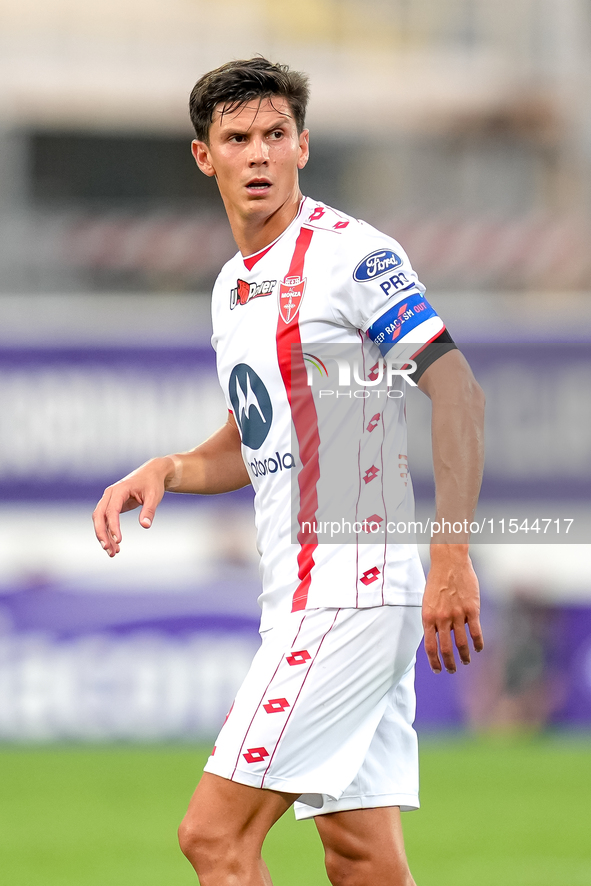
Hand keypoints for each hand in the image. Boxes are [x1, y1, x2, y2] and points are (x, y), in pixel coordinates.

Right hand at [92, 457, 173, 556]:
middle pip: (99, 515)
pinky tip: (116, 546)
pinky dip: (109, 533)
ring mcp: (109, 500)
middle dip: (101, 533)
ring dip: (104, 536)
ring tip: (113, 553)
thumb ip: (149, 510)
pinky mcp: (112, 506)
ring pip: (100, 520)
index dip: (113, 526)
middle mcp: (110, 494)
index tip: (119, 540)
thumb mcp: (154, 496)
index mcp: (119, 490)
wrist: (152, 473)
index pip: (111, 510)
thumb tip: (145, 526)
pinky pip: (107, 521)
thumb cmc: (153, 483)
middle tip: (109, 550)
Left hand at [422, 545, 483, 673]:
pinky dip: (478, 644)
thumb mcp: (428, 602)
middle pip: (446, 649)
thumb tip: (437, 638)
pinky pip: (476, 632)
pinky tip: (479, 648)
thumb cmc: (437, 581)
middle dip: (449, 664)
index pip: (430, 646)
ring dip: (464, 656)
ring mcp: (457, 614)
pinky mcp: (472, 609)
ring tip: (466, 661)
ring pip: (462, 644)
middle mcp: (442, 618)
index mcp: (428, 617)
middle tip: (452, 670)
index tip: (437, 669)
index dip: (434, 661)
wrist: (449, 562)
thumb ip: (432, 620)